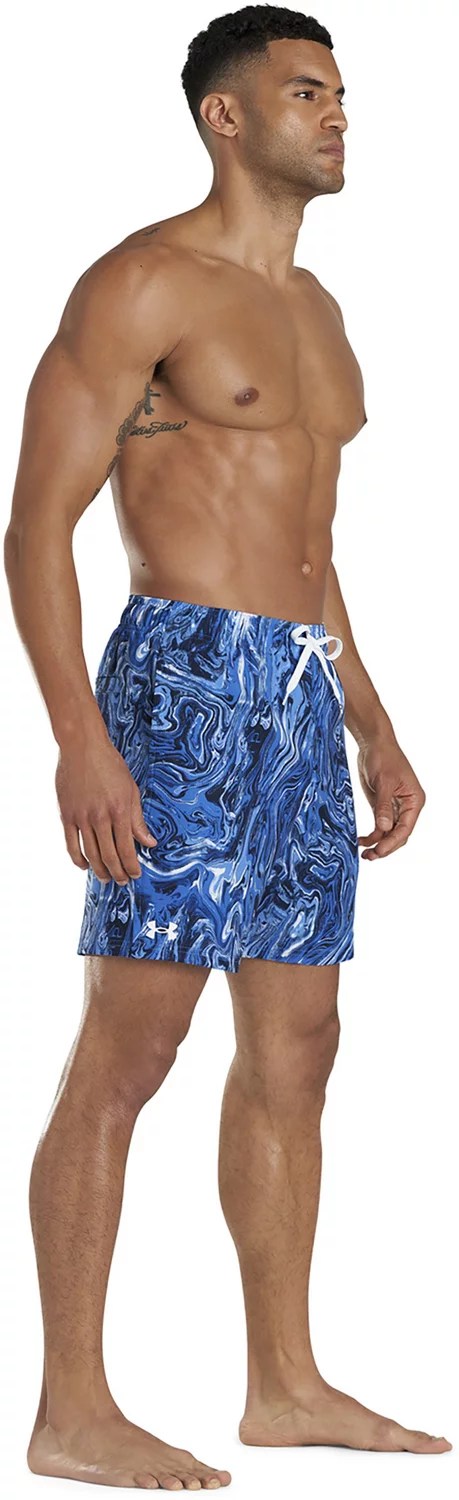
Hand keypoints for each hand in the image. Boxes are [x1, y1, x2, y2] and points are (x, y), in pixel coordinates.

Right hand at [55, 738, 156, 883]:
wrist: (82, 747)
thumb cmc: (110, 765)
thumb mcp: (131, 790)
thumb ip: (138, 819)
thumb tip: (150, 842)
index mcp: (119, 811)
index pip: (127, 849)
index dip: (132, 866)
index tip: (136, 874)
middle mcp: (100, 817)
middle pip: (109, 856)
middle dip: (118, 873)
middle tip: (122, 881)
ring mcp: (81, 817)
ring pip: (90, 854)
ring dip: (99, 870)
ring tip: (105, 879)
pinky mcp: (67, 815)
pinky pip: (71, 844)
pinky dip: (78, 859)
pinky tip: (85, 866)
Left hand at [356, 736, 425, 859]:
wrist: (373, 743)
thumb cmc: (383, 757)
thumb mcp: (383, 782)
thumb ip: (383, 806)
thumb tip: (383, 829)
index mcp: (415, 801)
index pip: (405, 828)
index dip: (392, 842)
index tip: (378, 851)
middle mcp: (408, 807)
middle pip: (399, 834)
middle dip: (385, 847)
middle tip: (369, 857)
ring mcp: (395, 807)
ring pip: (389, 833)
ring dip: (378, 844)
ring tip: (364, 855)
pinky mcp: (383, 806)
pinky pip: (380, 826)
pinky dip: (372, 834)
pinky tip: (362, 840)